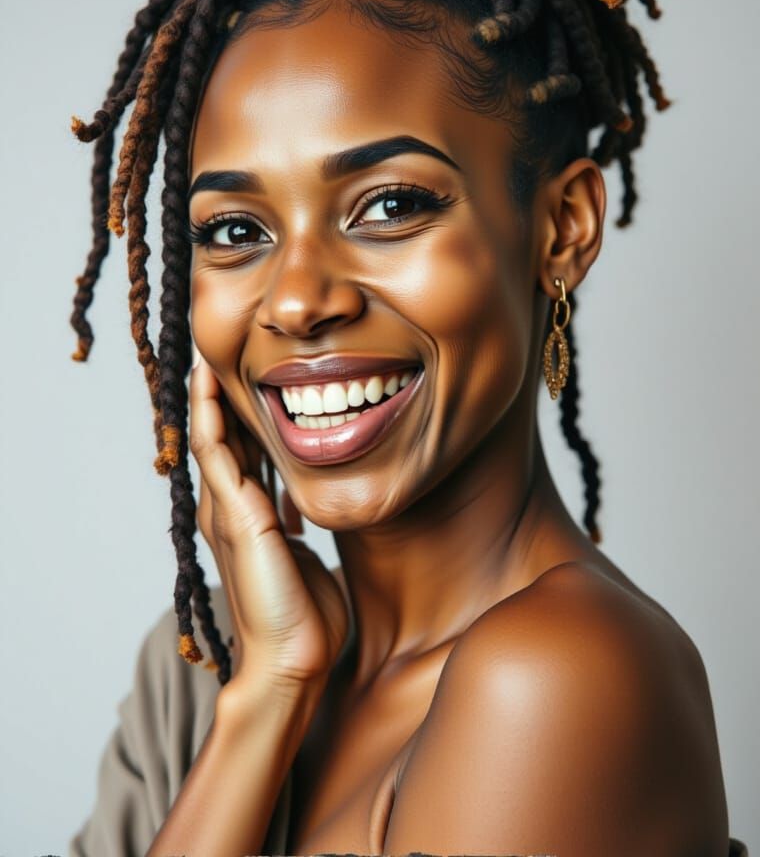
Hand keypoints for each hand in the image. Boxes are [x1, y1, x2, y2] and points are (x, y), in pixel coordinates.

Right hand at [189, 353, 349, 690]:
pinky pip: (216, 453)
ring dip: (208, 396)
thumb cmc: (301, 616)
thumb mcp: (300, 553)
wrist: (293, 660)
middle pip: (222, 437)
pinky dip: (211, 416)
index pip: (240, 450)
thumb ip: (293, 525)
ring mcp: (227, 511)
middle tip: (222, 350)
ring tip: (207, 354)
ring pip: (211, 437)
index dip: (240, 412)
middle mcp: (230, 508)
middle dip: (222, 396)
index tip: (248, 374)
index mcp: (247, 514)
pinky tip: (209, 384)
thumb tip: (299, 507)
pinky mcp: (235, 516)